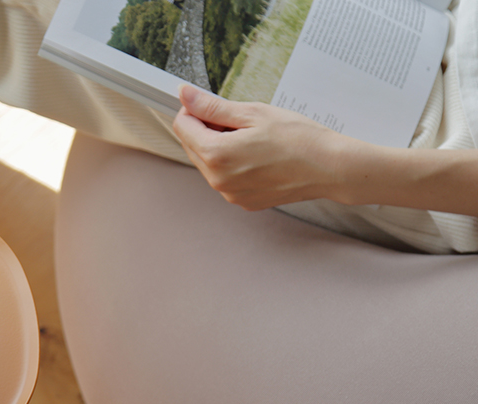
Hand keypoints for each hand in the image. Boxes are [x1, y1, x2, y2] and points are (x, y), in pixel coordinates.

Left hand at [172, 85, 346, 209]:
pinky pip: (225, 178)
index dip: (193, 110)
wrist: (328, 167)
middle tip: (237, 119)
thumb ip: (213, 107)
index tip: (210, 103)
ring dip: (219, 147)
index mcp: (217, 155)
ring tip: (251, 138)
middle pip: (192, 147)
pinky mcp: (241, 201)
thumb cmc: (297, 137)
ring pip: (208, 164)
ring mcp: (229, 194)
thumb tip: (185, 96)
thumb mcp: (253, 113)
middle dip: (206, 129)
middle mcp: (217, 180)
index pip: (182, 127)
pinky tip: (257, 155)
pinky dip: (232, 164)